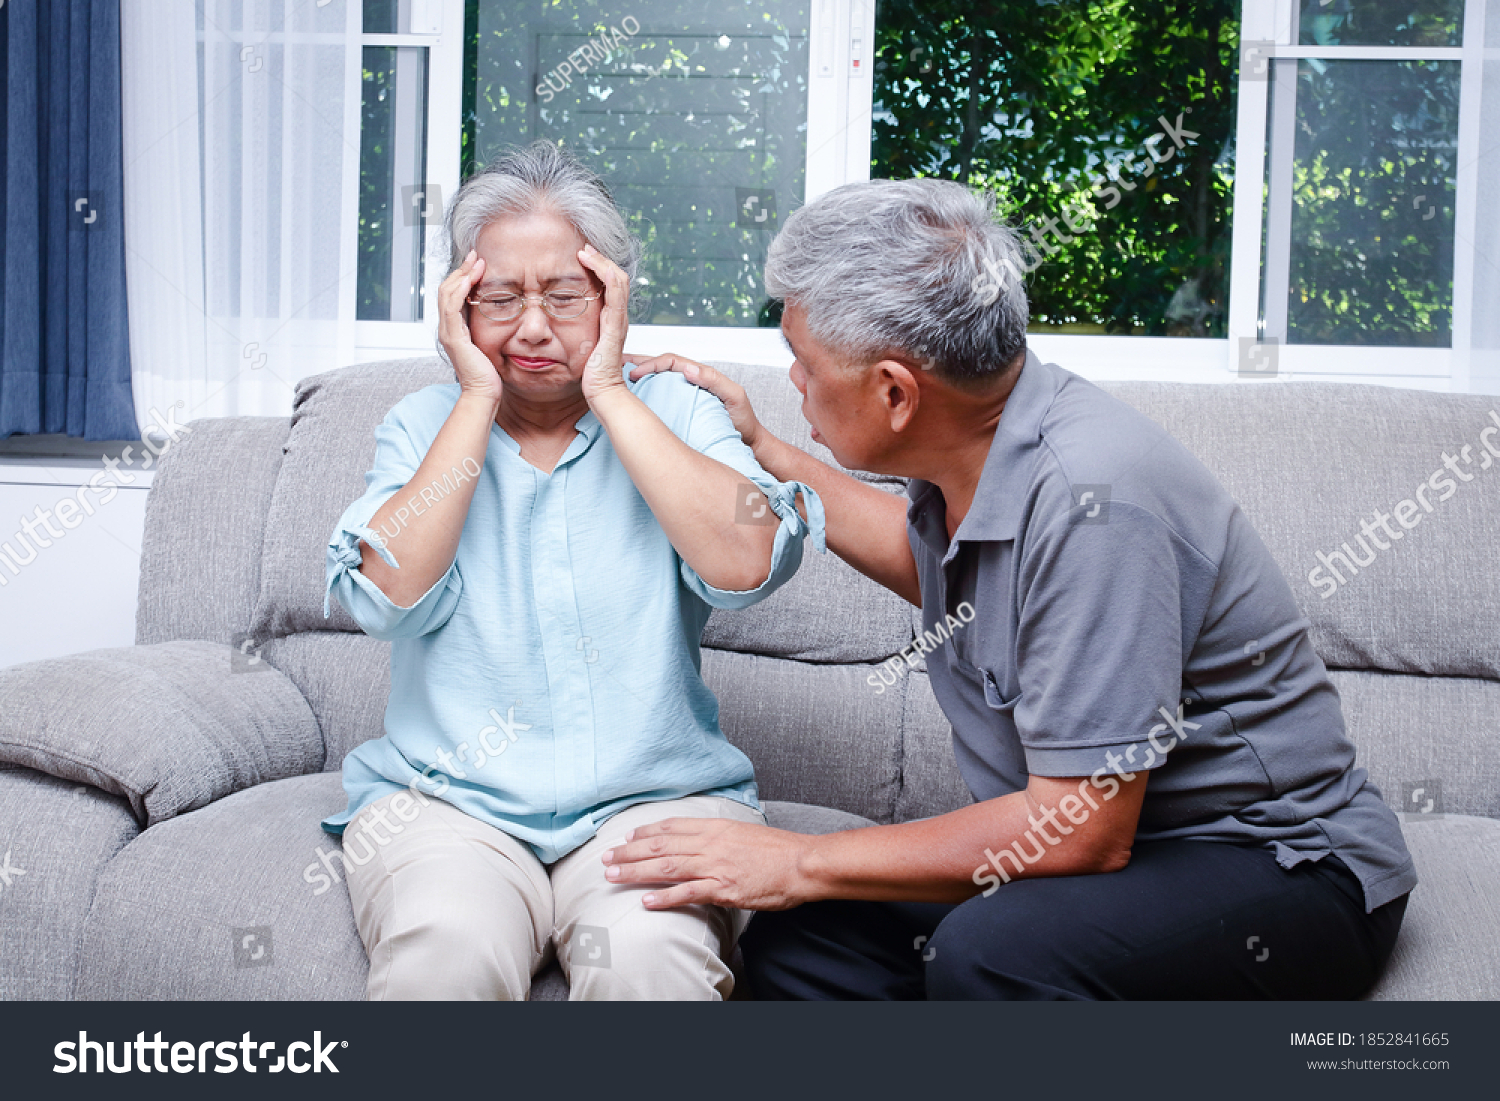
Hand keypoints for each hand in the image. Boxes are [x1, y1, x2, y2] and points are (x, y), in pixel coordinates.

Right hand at [437, 249, 501, 403]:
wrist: (484, 394)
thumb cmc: (490, 374)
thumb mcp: (490, 344)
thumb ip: (490, 329)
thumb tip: (504, 314)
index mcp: (455, 329)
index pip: (453, 294)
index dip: (463, 276)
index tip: (477, 262)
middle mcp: (448, 329)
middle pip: (447, 289)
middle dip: (461, 270)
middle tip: (476, 255)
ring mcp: (449, 333)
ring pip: (447, 294)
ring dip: (461, 275)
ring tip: (476, 262)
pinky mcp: (454, 339)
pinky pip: (452, 309)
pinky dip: (459, 291)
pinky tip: (469, 280)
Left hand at [576, 243, 629, 404]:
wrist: (603, 393)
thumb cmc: (591, 377)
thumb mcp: (580, 350)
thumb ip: (574, 336)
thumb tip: (554, 326)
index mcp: (610, 322)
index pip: (610, 287)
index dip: (599, 269)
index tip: (582, 258)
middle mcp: (617, 318)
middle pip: (617, 278)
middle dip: (600, 260)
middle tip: (584, 248)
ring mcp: (618, 320)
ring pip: (617, 279)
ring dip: (601, 261)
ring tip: (586, 250)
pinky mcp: (614, 325)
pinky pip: (615, 291)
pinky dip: (604, 272)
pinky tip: (591, 262)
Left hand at [601, 817, 816, 910]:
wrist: (802, 863)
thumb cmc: (779, 850)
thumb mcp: (745, 832)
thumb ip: (721, 836)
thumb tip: (704, 841)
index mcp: (716, 827)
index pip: (671, 826)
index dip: (645, 831)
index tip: (626, 836)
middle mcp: (710, 843)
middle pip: (661, 845)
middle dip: (630, 851)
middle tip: (607, 857)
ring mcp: (716, 866)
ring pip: (667, 867)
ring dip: (636, 871)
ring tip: (613, 875)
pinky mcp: (724, 888)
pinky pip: (688, 893)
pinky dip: (665, 897)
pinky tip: (646, 901)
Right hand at [626, 354, 765, 454]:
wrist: (748, 444)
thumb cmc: (743, 421)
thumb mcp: (734, 396)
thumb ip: (714, 380)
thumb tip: (687, 368)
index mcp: (700, 375)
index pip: (671, 361)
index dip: (651, 363)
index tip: (634, 372)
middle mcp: (691, 381)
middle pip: (660, 366)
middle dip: (637, 363)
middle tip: (615, 364)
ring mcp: (685, 395)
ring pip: (657, 380)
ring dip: (638, 376)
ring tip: (617, 377)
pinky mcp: (682, 410)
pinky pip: (660, 397)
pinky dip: (644, 394)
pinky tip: (631, 399)